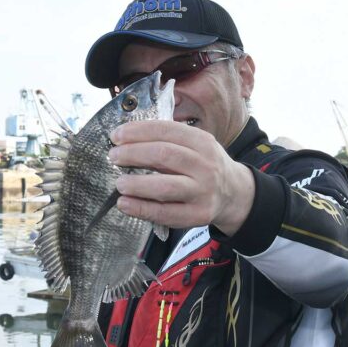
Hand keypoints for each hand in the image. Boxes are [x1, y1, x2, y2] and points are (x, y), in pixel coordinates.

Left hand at [109, 120, 254, 235]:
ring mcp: (202, 192)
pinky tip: (125, 204)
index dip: (138, 131)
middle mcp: (205, 165)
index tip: (116, 136)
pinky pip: (165, 213)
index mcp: (202, 142)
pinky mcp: (198, 215)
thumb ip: (168, 141)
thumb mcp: (195, 146)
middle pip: (164, 155)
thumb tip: (125, 140)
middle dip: (133, 154)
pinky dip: (141, 208)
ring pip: (165, 186)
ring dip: (137, 184)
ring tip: (119, 183)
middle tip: (114, 157)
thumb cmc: (203, 166)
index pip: (166, 131)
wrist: (234, 193)